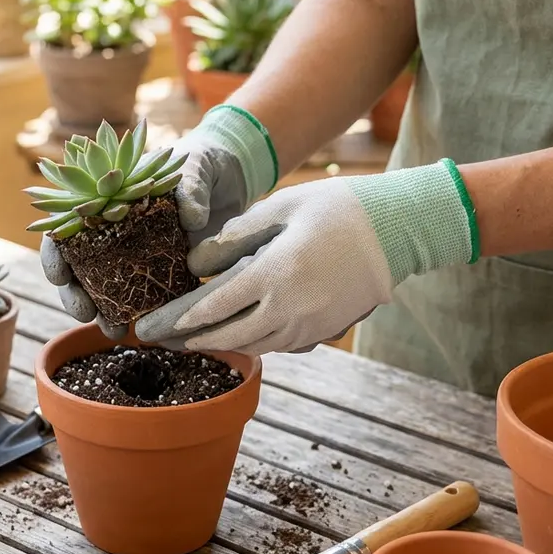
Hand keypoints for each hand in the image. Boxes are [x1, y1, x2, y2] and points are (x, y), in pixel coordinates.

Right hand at [40, 127, 254, 338]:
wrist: (235, 175)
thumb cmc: (203, 162)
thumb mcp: (196, 167)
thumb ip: (191, 188)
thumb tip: (193, 220)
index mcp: (108, 202)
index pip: (65, 229)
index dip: (55, 254)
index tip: (60, 277)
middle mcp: (116, 233)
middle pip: (80, 269)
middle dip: (76, 296)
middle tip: (86, 314)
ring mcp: (139, 256)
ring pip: (108, 291)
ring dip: (105, 315)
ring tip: (115, 333)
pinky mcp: (165, 274)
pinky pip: (149, 299)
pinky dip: (146, 317)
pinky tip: (150, 333)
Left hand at [135, 160, 478, 353]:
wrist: (399, 230)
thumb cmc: (337, 208)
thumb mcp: (281, 208)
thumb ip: (235, 236)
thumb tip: (195, 263)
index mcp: (274, 274)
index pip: (214, 305)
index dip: (180, 318)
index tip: (153, 323)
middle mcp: (289, 308)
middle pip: (228, 336)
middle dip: (190, 341)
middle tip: (159, 341)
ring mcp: (309, 325)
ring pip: (253, 346)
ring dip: (219, 346)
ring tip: (189, 342)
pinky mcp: (323, 331)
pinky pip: (278, 345)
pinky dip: (252, 342)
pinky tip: (235, 335)